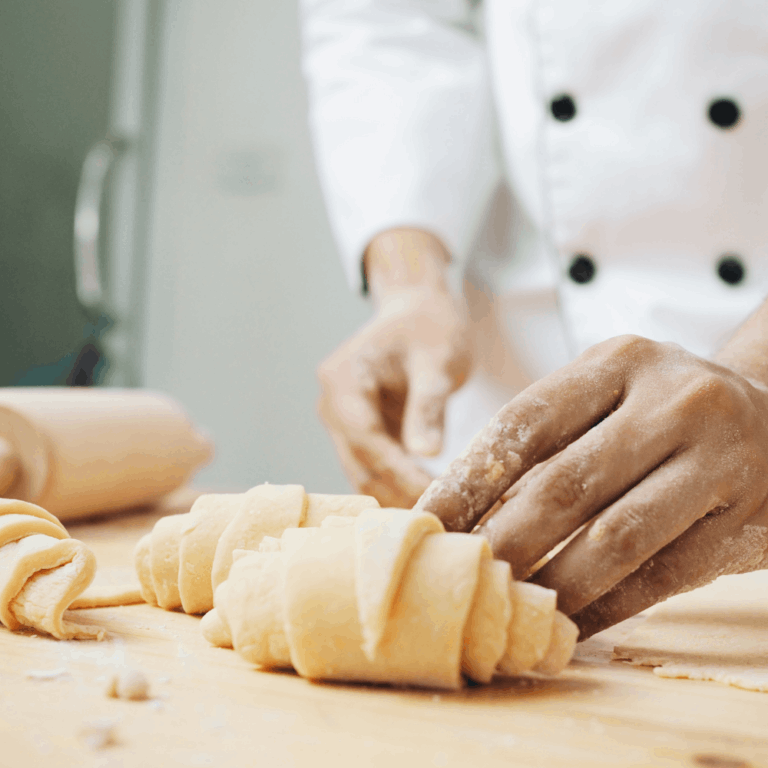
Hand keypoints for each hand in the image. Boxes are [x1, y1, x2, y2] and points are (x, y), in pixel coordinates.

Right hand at [318, 229, 471, 507]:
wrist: (419, 309)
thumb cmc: (431, 327)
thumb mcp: (437, 361)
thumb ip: (428, 406)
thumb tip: (426, 453)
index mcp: (343, 381)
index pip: (367, 438)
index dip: (398, 471)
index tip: (433, 495)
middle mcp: (332, 403)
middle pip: (359, 461)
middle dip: (396, 490)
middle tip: (438, 516)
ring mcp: (341, 419)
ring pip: (363, 471)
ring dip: (395, 493)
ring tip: (434, 514)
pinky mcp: (359, 430)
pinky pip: (373, 465)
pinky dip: (397, 482)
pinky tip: (425, 497)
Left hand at [416, 335, 767, 635]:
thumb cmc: (663, 409)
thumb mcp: (608, 393)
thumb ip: (547, 440)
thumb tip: (464, 510)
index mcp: (619, 361)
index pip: (524, 423)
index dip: (467, 479)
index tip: (427, 521)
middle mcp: (673, 401)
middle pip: (564, 484)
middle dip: (501, 540)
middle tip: (457, 577)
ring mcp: (717, 460)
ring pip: (614, 538)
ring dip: (552, 582)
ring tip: (507, 607)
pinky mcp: (745, 519)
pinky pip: (663, 575)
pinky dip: (608, 606)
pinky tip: (570, 623)